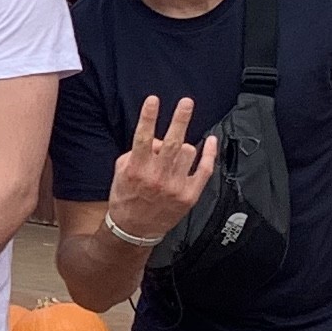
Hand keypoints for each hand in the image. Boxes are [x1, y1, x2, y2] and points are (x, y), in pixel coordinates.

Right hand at [104, 95, 221, 244]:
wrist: (134, 230)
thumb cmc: (126, 198)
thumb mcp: (121, 172)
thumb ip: (136, 152)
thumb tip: (156, 139)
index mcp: (137, 169)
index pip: (143, 137)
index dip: (148, 117)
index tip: (153, 100)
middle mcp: (157, 177)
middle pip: (173, 142)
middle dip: (180, 119)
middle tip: (187, 103)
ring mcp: (176, 186)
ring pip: (188, 152)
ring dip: (183, 146)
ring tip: (176, 153)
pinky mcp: (189, 195)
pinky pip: (205, 169)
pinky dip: (210, 154)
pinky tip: (211, 142)